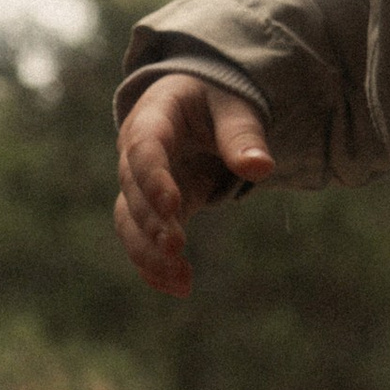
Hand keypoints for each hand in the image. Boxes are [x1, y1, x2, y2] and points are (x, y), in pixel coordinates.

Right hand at [113, 74, 274, 295]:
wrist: (202, 107)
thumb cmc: (218, 102)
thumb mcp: (235, 108)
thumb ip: (243, 136)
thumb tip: (260, 168)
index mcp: (154, 116)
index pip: (144, 147)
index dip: (154, 177)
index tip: (173, 205)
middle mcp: (134, 152)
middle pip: (132, 190)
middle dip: (152, 222)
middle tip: (176, 248)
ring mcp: (139, 183)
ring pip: (129, 222)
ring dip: (149, 253)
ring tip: (180, 281)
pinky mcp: (152, 209)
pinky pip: (142, 239)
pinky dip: (154, 266)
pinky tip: (177, 288)